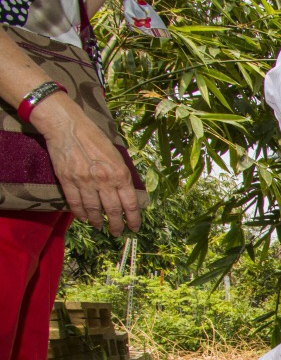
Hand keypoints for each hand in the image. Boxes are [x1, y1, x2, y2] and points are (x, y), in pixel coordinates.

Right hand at [32, 95, 141, 234]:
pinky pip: (75, 203)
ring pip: (93, 210)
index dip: (133, 219)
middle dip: (117, 225)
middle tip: (117, 233)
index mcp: (120, 174)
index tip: (134, 228)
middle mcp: (104, 180)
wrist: (68, 126)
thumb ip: (122, 175)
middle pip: (113, 211)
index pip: (130, 204)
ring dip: (98, 222)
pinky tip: (84, 219)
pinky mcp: (67, 181)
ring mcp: (85, 182)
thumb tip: (128, 195)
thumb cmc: (95, 138)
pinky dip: (80, 214)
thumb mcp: (117, 156)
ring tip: (100, 227)